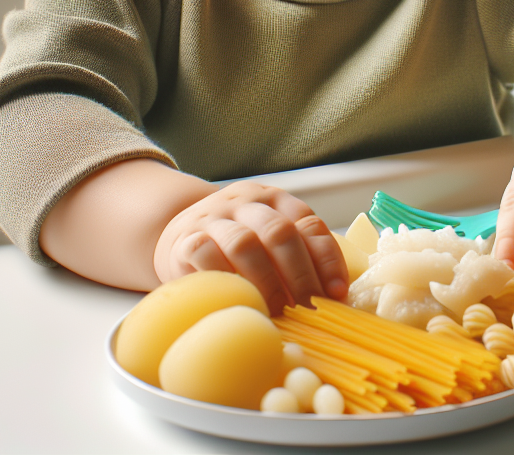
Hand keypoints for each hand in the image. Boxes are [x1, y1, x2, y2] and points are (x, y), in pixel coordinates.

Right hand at [153, 181, 347, 314]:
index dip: (327, 259)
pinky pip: (205, 256)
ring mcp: (215, 218)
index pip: (310, 223)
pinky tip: (239, 303)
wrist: (177, 232)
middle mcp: (247, 202)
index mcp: (276, 200)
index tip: (336, 293)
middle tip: (309, 309)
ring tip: (277, 313)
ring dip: (265, 283)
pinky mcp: (185, 239)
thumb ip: (294, 258)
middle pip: (280, 232)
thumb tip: (331, 301)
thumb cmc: (233, 246)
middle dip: (300, 275)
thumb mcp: (267, 239)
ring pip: (244, 243)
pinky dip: (226, 282)